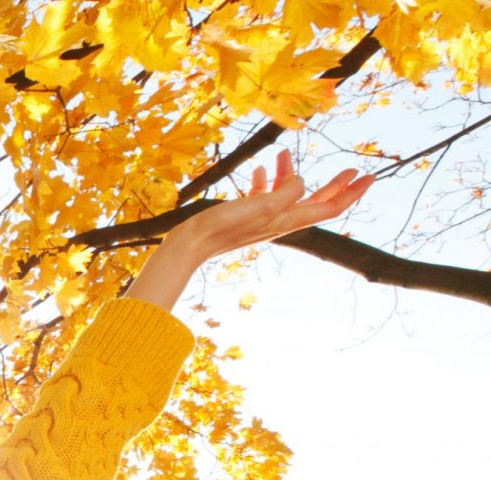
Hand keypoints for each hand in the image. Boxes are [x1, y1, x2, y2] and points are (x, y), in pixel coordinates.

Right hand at [125, 150, 374, 310]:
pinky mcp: (244, 215)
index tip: (369, 175)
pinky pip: (263, 195)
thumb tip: (300, 179)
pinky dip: (267, 181)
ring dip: (293, 175)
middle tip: (352, 169)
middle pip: (316, 201)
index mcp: (288, 219)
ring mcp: (262, 218)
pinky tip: (262, 170)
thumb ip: (287, 190)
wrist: (192, 244)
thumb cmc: (224, 226)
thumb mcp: (262, 205)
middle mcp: (280, 220)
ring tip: (286, 155)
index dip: (352, 192)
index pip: (330, 206)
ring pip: (288, 194)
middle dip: (335, 185)